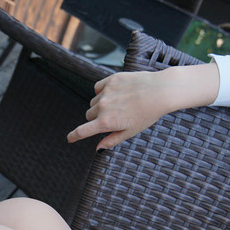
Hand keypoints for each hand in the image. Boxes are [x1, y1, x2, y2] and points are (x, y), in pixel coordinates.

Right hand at [67, 63, 219, 150]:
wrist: (160, 91)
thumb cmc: (147, 114)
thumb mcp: (130, 131)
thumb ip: (112, 140)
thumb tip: (98, 149)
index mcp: (106, 123)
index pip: (82, 131)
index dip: (74, 136)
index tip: (69, 138)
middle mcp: (102, 108)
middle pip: (89, 115)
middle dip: (96, 118)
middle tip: (113, 117)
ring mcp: (105, 93)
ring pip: (94, 102)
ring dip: (101, 104)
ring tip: (120, 103)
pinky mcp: (110, 80)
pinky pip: (97, 88)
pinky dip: (102, 91)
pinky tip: (117, 93)